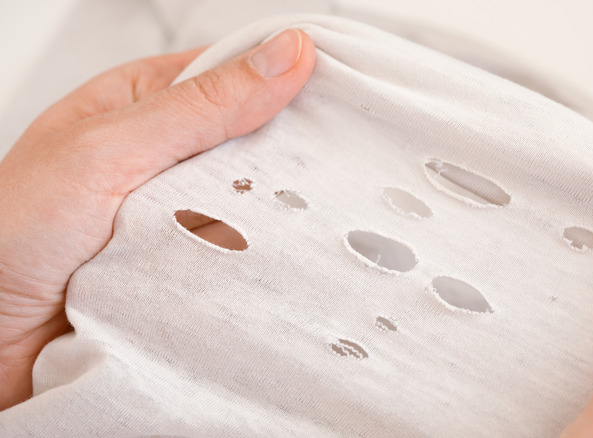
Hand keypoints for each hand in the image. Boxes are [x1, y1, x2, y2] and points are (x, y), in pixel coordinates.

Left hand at [0, 29, 315, 409]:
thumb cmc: (8, 232)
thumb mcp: (109, 148)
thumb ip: (198, 106)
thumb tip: (282, 55)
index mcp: (142, 107)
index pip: (233, 73)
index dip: (287, 77)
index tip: (340, 90)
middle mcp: (164, 160)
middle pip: (252, 142)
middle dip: (288, 155)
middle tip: (331, 162)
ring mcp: (177, 215)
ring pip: (251, 202)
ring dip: (272, 213)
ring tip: (305, 216)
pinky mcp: (185, 268)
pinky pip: (238, 256)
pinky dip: (256, 260)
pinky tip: (274, 260)